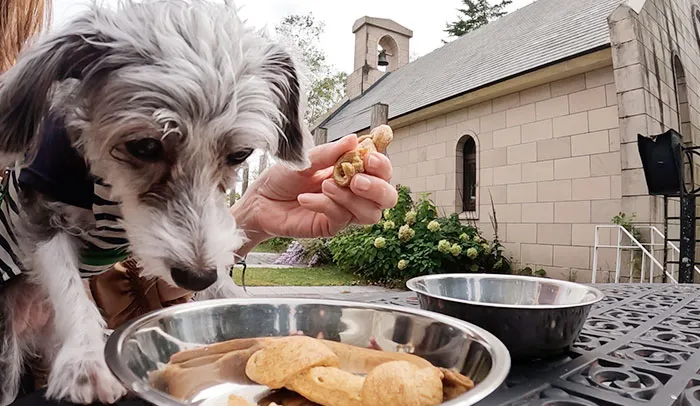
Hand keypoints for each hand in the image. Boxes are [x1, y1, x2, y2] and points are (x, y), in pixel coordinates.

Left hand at [232, 134, 396, 243]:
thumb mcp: (306, 159)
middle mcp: (354, 192)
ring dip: (351, 199)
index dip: (382, 165)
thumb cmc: (284, 177)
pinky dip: (325, 205)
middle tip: (356, 180)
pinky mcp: (331, 226)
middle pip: (387, 197)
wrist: (260, 199)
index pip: (381, 170)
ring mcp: (345, 211)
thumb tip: (354, 139)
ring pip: (370, 213)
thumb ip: (329, 152)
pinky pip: (340, 218)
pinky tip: (306, 198)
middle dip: (377, 188)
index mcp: (353, 170)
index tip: (369, 158)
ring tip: (326, 186)